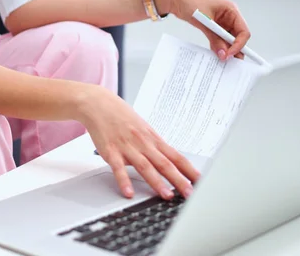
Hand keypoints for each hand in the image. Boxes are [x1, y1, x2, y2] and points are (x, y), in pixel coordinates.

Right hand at [76, 86, 199, 199]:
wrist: (98, 103)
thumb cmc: (121, 116)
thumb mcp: (142, 128)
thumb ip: (153, 145)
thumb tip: (168, 161)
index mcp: (152, 138)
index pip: (176, 156)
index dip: (189, 170)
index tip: (201, 182)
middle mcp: (143, 143)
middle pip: (164, 163)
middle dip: (179, 180)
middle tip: (190, 194)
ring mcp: (127, 147)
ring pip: (145, 166)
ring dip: (157, 182)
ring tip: (167, 195)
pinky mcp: (110, 151)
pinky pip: (118, 168)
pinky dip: (123, 180)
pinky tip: (128, 192)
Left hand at [155, 0, 250, 60]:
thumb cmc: (190, 0)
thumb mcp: (204, 21)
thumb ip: (215, 38)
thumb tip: (223, 54)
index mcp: (231, 10)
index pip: (243, 31)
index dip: (239, 45)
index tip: (230, 55)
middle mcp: (228, 16)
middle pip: (237, 37)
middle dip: (233, 49)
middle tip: (228, 61)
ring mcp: (220, 21)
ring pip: (227, 39)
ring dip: (225, 48)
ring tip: (220, 59)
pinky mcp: (212, 26)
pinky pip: (218, 38)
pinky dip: (217, 45)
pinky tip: (214, 52)